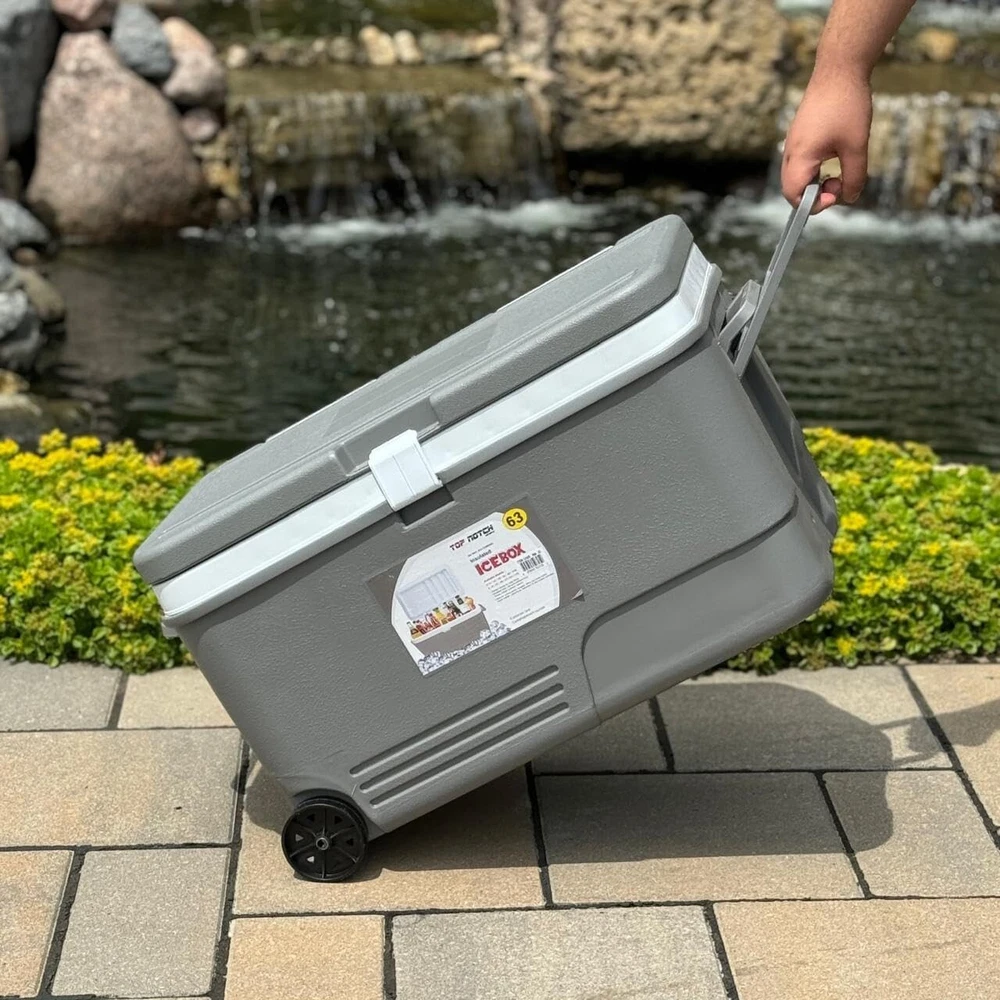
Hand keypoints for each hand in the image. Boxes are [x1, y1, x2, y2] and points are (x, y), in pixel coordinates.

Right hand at [781, 69, 872, 211]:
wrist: (839, 69)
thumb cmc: (847, 105)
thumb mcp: (856, 146)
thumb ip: (854, 177)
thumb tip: (851, 197)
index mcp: (800, 157)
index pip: (794, 196)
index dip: (814, 204)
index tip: (836, 193)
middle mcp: (791, 152)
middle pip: (793, 189)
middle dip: (816, 194)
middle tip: (840, 181)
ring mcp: (794, 143)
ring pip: (798, 176)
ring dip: (817, 180)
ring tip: (840, 168)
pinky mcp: (800, 135)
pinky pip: (802, 162)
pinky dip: (816, 167)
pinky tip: (835, 153)